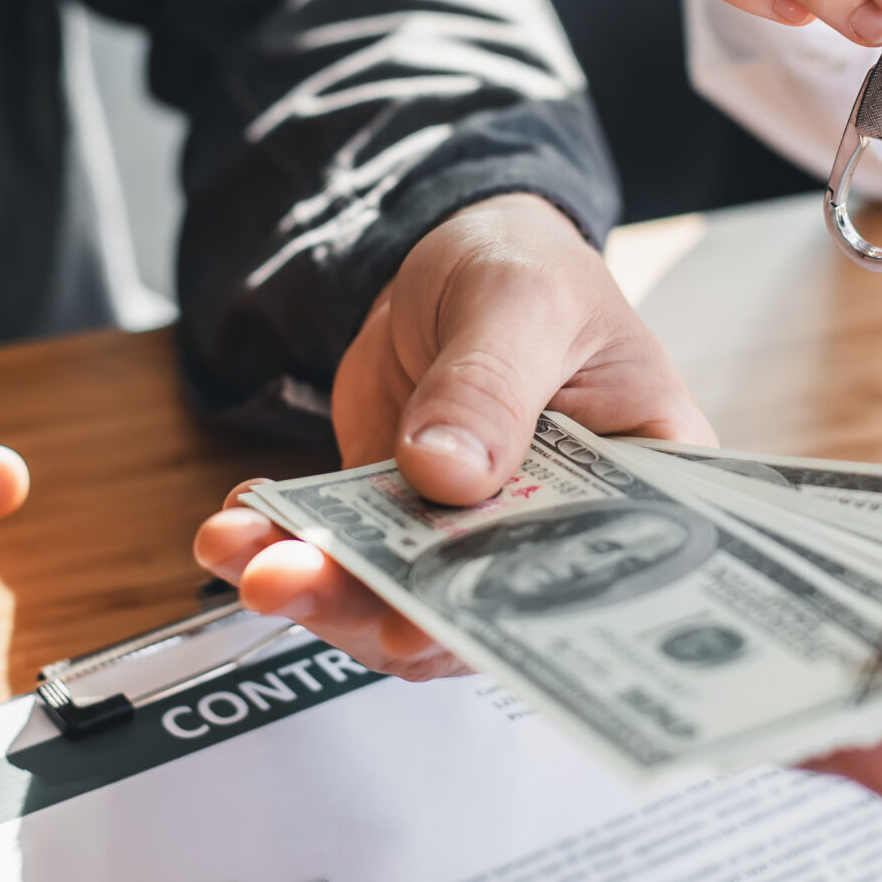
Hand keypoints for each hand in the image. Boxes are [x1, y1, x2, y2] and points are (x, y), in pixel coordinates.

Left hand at [193, 194, 711, 679]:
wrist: (451, 252)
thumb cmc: (525, 267)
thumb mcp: (520, 301)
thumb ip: (490, 384)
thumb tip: (446, 472)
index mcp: (641, 489)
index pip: (594, 585)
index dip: (509, 624)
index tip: (416, 629)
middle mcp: (561, 533)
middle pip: (480, 610)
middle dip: (374, 609)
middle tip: (294, 584)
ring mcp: (476, 535)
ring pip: (399, 598)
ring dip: (316, 585)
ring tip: (240, 550)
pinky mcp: (404, 520)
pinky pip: (346, 555)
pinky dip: (284, 545)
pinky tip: (240, 521)